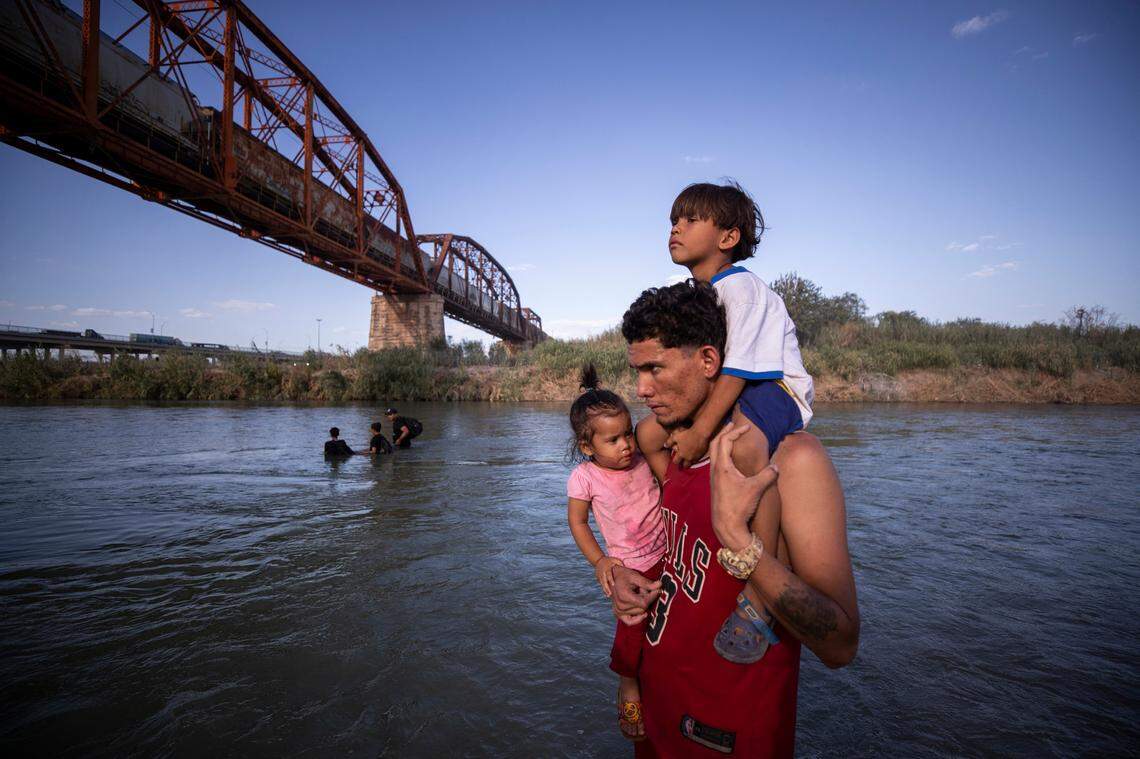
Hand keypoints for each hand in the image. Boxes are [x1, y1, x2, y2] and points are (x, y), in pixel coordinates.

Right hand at [594, 556, 624, 596]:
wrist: (598, 561)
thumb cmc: (609, 560)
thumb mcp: (614, 559)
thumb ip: (619, 563)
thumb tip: (624, 567)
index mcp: (606, 568)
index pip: (608, 575)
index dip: (610, 580)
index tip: (613, 585)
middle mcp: (602, 573)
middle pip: (604, 581)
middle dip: (606, 588)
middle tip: (610, 593)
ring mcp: (599, 576)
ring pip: (602, 584)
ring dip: (605, 590)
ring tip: (608, 595)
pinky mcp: (598, 579)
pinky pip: (601, 584)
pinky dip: (604, 589)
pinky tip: (607, 594)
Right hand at [610, 565, 661, 624]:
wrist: (612, 578)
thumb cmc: (624, 575)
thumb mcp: (635, 576)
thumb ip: (647, 583)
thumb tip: (660, 585)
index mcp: (623, 596)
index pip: (644, 603)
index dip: (653, 596)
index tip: (658, 590)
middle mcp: (620, 606)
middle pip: (642, 608)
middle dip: (647, 598)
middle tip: (644, 589)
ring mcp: (618, 611)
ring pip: (639, 613)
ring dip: (642, 604)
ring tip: (638, 594)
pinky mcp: (618, 614)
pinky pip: (630, 622)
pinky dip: (638, 619)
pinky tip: (643, 614)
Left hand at [666, 425, 710, 467]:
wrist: (700, 433)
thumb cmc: (687, 434)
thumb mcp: (676, 437)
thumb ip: (669, 442)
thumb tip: (665, 445)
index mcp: (681, 454)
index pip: (676, 462)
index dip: (675, 461)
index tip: (675, 459)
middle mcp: (688, 457)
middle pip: (685, 465)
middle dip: (683, 465)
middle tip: (682, 462)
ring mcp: (695, 457)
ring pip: (692, 463)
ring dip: (690, 462)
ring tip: (689, 459)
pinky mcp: (701, 455)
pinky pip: (698, 459)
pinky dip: (695, 458)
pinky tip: (695, 455)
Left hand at [709, 421, 778, 549]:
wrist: (727, 526)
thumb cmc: (739, 507)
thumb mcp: (756, 489)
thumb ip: (768, 475)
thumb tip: (776, 466)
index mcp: (722, 467)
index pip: (725, 441)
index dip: (736, 432)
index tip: (747, 428)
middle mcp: (715, 469)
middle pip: (715, 443)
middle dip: (724, 432)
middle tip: (733, 424)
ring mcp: (713, 477)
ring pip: (713, 453)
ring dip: (721, 442)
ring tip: (730, 437)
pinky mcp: (716, 485)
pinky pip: (716, 462)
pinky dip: (722, 453)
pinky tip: (730, 458)